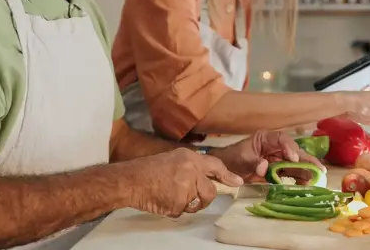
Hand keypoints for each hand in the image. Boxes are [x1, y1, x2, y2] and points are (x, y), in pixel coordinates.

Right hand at [126, 148, 242, 217]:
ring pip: (196, 203)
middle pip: (209, 192)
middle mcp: (192, 171)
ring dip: (186, 204)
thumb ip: (191, 168)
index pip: (215, 166)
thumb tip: (205, 180)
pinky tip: (162, 200)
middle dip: (203, 198)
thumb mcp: (173, 159)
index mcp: (190, 158)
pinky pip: (182, 211)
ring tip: (169, 195)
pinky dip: (173, 209)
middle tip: (190, 197)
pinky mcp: (179, 203)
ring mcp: (186, 188)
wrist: (131, 180)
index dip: (227, 175)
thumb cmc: (148, 170)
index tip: (237, 182)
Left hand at [209, 131, 325, 183]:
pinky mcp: (278, 169)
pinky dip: (298, 177)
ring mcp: (278, 158)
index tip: (293, 158)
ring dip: (305, 170)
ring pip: (295, 162)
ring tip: (315, 178)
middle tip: (318, 169)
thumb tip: (264, 168)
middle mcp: (275, 147)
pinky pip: (290, 172)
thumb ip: (254, 163)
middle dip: (306, 159)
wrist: (227, 168)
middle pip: (293, 151)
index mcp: (266, 138)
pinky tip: (305, 183)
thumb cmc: (233, 158)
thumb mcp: (242, 159)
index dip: (289, 148)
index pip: (282, 139)